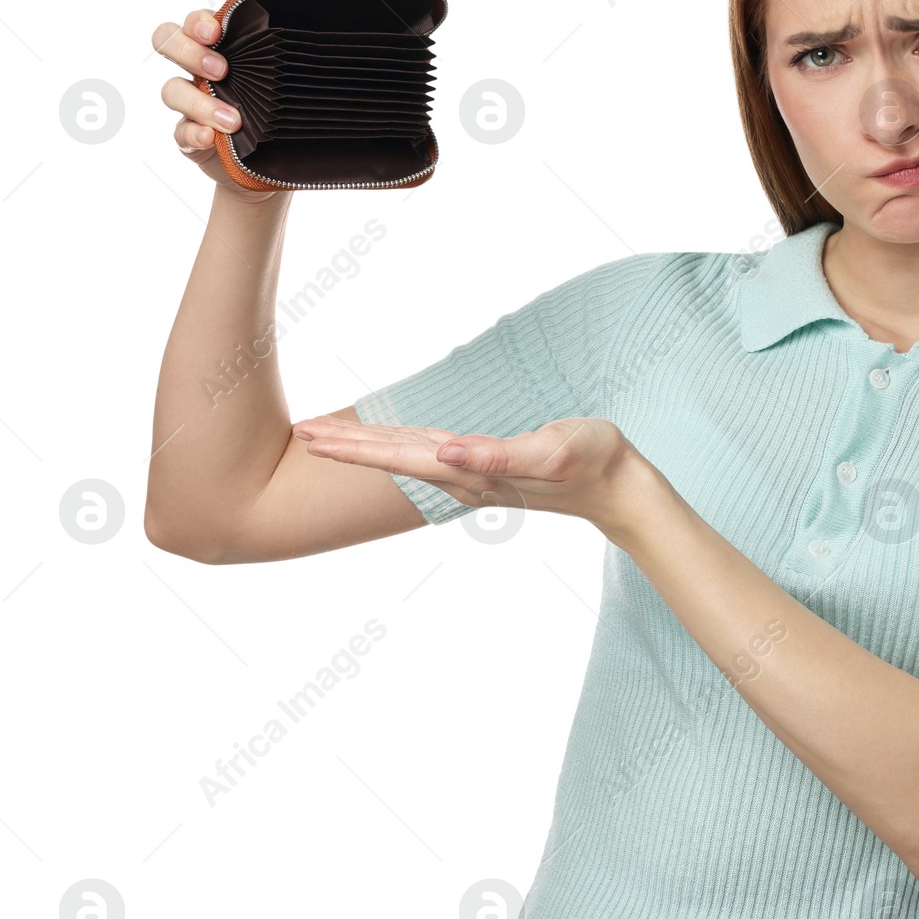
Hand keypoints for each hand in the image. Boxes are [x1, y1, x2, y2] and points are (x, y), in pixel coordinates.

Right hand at [151, 8, 279, 202]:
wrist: (273, 164)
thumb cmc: (282, 111)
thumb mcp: (288, 82)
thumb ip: (291, 59)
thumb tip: (333, 35)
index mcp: (221, 47)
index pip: (194, 22)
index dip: (197, 21)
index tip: (217, 31)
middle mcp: (199, 70)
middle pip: (168, 41)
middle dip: (189, 51)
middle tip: (221, 70)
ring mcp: (191, 103)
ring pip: (172, 90)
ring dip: (199, 102)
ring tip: (232, 120)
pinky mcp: (189, 136)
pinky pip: (179, 132)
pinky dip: (193, 134)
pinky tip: (210, 138)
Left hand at [291, 414, 665, 541]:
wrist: (618, 486)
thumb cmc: (593, 461)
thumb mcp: (553, 450)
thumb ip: (499, 454)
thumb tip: (448, 452)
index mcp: (472, 470)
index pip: (400, 455)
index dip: (355, 447)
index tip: (313, 438)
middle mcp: (464, 475)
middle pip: (392, 458)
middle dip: (344, 447)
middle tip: (300, 431)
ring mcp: (472, 473)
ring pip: (405, 455)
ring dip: (363, 447)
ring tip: (326, 437)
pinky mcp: (485, 464)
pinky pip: (427, 452)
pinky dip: (395, 445)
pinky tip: (384, 441)